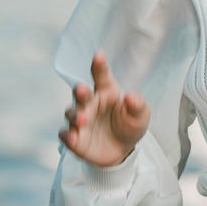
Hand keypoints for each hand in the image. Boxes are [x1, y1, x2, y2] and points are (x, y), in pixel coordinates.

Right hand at [58, 50, 150, 166]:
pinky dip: (68, 136)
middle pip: (81, 93)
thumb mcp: (140, 115)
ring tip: (83, 120)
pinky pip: (66, 135)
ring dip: (75, 115)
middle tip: (82, 90)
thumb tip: (131, 97)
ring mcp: (81, 120)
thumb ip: (137, 105)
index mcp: (107, 90)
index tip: (99, 55)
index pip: (101, 75)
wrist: (123, 150)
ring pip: (71, 113)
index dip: (99, 65)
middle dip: (80, 90)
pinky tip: (72, 137)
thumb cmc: (130, 124)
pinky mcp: (75, 139)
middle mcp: (91, 102)